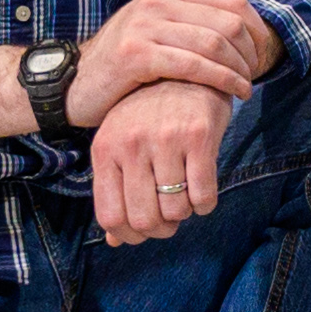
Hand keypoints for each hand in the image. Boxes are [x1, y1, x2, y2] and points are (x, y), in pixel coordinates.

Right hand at [66, 0, 279, 128]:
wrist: (76, 80)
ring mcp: (146, 25)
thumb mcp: (163, 22)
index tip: (262, 55)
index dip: (257, 29)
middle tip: (256, 75)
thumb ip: (202, 0)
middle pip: (228, 22)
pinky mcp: (137, 54)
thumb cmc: (127, 56)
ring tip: (247, 88)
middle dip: (251, 52)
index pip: (232, 1)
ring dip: (240, 70)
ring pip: (214, 43)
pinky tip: (233, 94)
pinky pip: (193, 65)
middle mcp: (158, 1)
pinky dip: (221, 80)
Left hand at [87, 78, 234, 245]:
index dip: (130, 235)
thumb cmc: (149, 115)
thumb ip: (115, 190)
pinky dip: (205, 204)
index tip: (145, 232)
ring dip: (185, 214)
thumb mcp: (122, 145)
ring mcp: (164, 139)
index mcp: (105, 149)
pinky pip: (203, 195)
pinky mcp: (199, 136)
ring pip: (176, 211)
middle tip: (171, 220)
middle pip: (144, 220)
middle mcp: (130, 144)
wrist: (185, 71)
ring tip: (186, 198)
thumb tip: (114, 240)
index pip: (110, 217)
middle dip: (162, 230)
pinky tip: (203, 192)